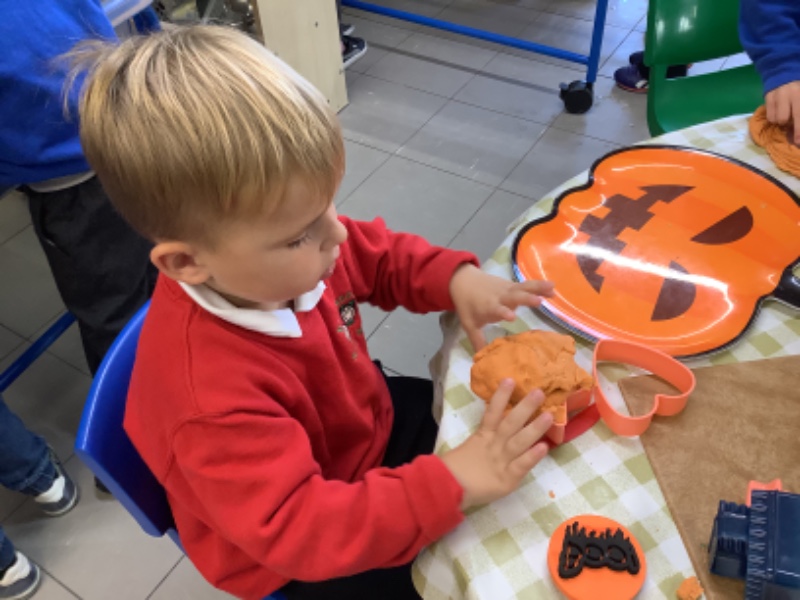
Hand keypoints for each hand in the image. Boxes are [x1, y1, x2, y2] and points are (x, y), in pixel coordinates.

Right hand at [441, 380, 552, 509]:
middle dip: (525, 407)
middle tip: (539, 392)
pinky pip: (521, 465)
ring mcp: (501, 461)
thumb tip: (490, 431)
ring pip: (520, 441)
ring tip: (549, 415)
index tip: (510, 380)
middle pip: (510, 422)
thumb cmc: (454, 470)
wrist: (447, 489)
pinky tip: (544, 447)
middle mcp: (493, 445)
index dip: (501, 396)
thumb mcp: (466, 449)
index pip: (492, 412)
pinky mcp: (506, 478)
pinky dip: (532, 456)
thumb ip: (479, 441)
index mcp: (482, 437)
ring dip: (535, 428)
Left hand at [449, 263, 553, 351]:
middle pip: (514, 296)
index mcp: (488, 307)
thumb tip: (481, 360)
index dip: (503, 312)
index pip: (496, 309)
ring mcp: (507, 289)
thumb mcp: (470, 324)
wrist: (464, 281)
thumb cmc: (468, 305)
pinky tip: (553, 289)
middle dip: (525, 299)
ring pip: (523, 288)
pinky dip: (539, 286)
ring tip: (553, 290)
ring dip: (538, 289)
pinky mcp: (513, 285)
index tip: (511, 317)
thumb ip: (477, 341)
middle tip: (538, 302)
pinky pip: (527, 285)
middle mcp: (500, 297)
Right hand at [765, 81, 799, 144]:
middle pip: (784, 119)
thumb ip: (798, 111)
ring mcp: (776, 96)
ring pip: (776, 119)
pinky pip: (769, 116)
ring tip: (786, 115)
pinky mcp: (767, 98)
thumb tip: (797, 131)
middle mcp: (788, 94)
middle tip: (793, 134)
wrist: (784, 71)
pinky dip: (774, 117)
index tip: (798, 142)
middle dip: (791, 128)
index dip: (799, 130)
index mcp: (799, 94)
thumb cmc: (798, 88)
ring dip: (781, 121)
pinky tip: (779, 111)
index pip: (799, 115)